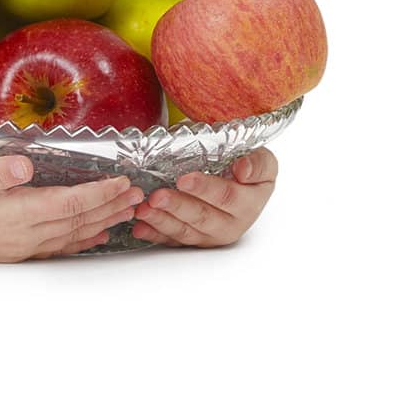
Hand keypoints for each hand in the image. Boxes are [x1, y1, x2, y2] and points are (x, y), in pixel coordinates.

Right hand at [0, 156, 145, 262]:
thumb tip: (23, 166)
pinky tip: (96, 235)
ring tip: (129, 211)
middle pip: (78, 220)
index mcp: (15, 212)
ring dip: (103, 222)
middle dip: (111, 206)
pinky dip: (82, 240)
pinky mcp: (17, 251)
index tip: (122, 181)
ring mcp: (22, 246)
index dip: (99, 193)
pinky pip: (58, 247)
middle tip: (139, 194)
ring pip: (73, 235)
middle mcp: (24, 234)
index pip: (69, 202)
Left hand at [130, 147, 277, 247]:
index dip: (205, 188)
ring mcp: (210, 235)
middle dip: (177, 206)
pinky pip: (173, 240)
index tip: (184, 179)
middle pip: (202, 217)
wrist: (241, 183)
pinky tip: (140, 228)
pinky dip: (154, 234)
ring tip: (143, 211)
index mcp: (248, 204)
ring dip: (162, 221)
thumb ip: (258, 164)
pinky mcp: (193, 239)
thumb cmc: (247, 169)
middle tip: (156, 197)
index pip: (226, 197)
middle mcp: (230, 224)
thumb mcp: (263, 161)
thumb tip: (243, 170)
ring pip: (185, 231)